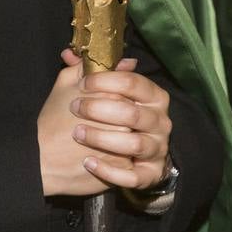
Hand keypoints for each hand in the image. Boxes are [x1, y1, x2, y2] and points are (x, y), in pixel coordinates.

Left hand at [39, 49, 172, 195]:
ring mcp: (157, 149)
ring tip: (78, 134)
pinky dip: (110, 171)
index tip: (83, 84)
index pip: (134, 82)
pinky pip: (135, 177)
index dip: (105, 81)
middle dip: (99, 110)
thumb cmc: (95, 114)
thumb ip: (81, 70)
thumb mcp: (89, 89)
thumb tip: (71, 54)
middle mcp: (160, 122)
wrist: (93, 151)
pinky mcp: (150, 175)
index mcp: (152, 96)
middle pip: (133, 113)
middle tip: (75, 109)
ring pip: (134, 144)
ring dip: (102, 138)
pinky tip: (88, 163)